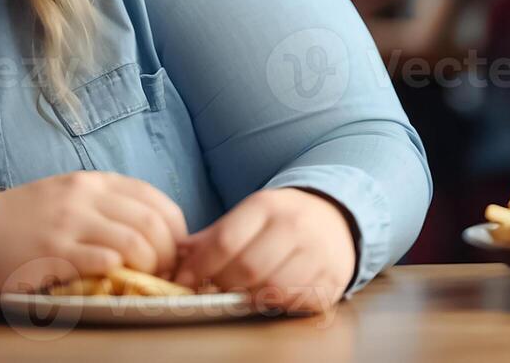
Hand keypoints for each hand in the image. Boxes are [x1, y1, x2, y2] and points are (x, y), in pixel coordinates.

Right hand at [0, 171, 188, 293]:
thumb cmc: (25, 219)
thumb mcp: (69, 196)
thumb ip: (107, 205)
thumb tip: (154, 231)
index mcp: (93, 181)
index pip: (155, 200)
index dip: (177, 230)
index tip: (175, 251)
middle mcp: (84, 196)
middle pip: (152, 222)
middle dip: (169, 253)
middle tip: (164, 273)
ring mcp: (69, 223)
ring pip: (134, 243)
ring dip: (149, 267)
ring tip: (143, 280)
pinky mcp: (54, 252)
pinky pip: (104, 262)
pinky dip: (119, 275)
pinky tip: (115, 282)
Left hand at [171, 187, 355, 312]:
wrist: (334, 218)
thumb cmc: (279, 221)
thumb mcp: (247, 216)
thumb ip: (212, 237)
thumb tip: (175, 256)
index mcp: (266, 206)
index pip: (226, 241)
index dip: (200, 266)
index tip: (184, 280)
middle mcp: (294, 226)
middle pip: (247, 268)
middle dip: (223, 285)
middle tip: (212, 290)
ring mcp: (317, 252)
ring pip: (273, 288)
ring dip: (250, 297)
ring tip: (240, 294)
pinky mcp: (333, 277)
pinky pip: (298, 301)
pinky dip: (278, 304)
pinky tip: (268, 296)